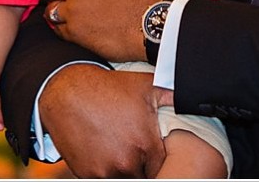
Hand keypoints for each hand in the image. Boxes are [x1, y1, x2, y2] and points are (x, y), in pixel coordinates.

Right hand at [40, 65, 165, 176]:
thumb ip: (172, 97)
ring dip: (121, 169)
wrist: (68, 91)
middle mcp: (127, 162)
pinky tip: (102, 151)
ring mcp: (105, 170)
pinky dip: (103, 170)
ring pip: (121, 179)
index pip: (161, 170)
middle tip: (131, 148)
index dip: (157, 162)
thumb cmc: (108, 87)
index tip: (150, 154)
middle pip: (141, 176)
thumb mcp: (145, 86)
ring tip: (116, 148)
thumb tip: (190, 97)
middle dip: (139, 166)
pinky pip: (101, 179)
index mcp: (146, 145)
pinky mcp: (86, 173)